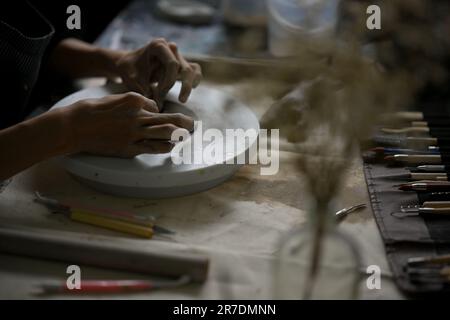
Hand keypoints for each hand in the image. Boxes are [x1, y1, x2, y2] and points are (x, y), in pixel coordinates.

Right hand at [65, 92, 192, 157]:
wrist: (73, 127)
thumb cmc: (91, 111)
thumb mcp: (113, 98)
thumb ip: (132, 100)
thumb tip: (150, 106)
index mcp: (132, 102)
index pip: (154, 105)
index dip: (159, 110)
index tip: (162, 114)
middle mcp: (136, 118)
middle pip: (166, 120)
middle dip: (182, 122)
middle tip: (193, 124)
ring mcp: (133, 134)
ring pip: (163, 134)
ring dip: (179, 135)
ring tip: (188, 136)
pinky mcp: (128, 148)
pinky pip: (151, 148)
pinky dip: (164, 147)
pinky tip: (172, 147)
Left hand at [113, 38, 201, 107]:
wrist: (129, 65)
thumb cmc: (129, 69)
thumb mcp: (129, 77)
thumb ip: (140, 88)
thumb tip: (155, 105)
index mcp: (158, 46)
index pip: (172, 63)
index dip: (168, 81)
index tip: (159, 95)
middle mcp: (171, 49)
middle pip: (185, 67)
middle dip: (181, 86)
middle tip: (178, 101)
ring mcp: (178, 57)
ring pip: (192, 70)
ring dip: (188, 85)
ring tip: (182, 100)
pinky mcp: (182, 66)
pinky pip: (195, 71)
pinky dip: (195, 80)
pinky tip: (193, 88)